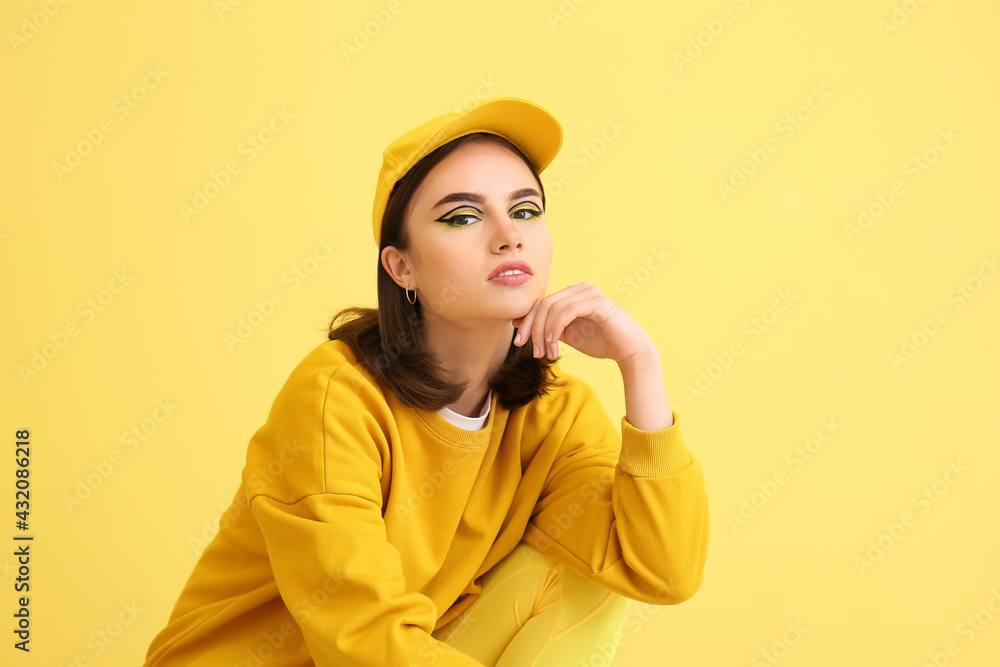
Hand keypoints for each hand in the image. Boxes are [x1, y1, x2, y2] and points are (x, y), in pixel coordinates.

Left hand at [512, 282, 654, 364]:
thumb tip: (518, 322)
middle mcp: (579, 288)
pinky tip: (553, 344)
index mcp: (572, 294)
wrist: (629, 350)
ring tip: (545, 353)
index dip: (527, 322)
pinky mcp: (596, 302)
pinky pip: (567, 311)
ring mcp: (589, 293)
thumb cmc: (600, 342)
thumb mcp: (566, 335)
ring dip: (545, 334)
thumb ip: (546, 327)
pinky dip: (556, 328)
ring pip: (553, 308)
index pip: (541, 303)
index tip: (519, 342)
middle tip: (532, 352)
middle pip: (543, 304)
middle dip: (533, 329)